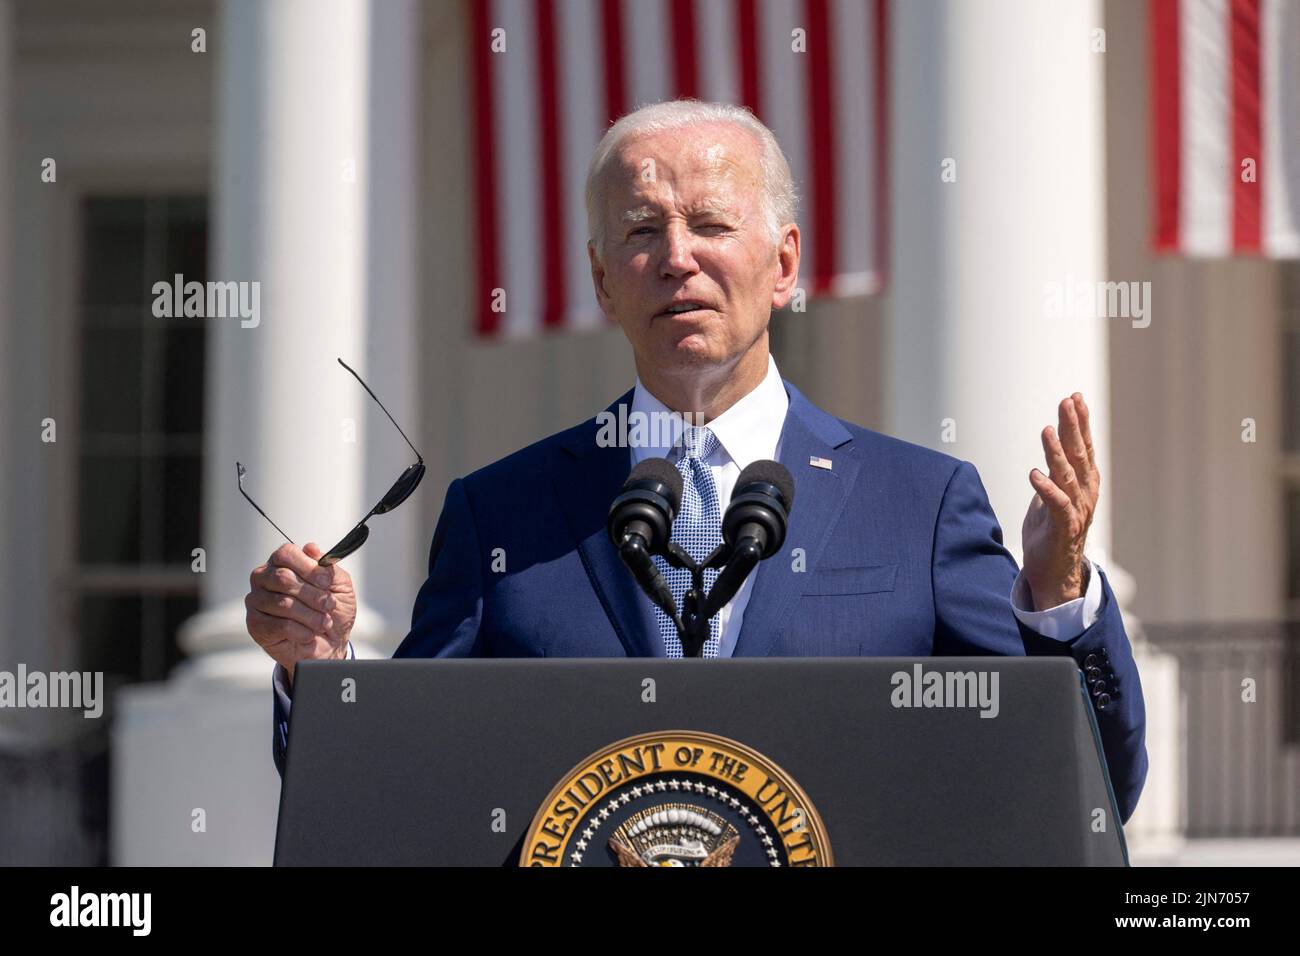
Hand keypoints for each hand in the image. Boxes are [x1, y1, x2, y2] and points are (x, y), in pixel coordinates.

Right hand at [245, 541, 356, 683]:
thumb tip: (310, 548)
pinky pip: (279, 625)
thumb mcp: (340, 585)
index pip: (286, 553)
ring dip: (311, 616)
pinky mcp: (256, 625)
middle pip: (283, 578)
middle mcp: (265, 578)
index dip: (309, 568)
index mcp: (283, 563)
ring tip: (323, 623)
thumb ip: (326, 567)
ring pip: (283, 604)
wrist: (330, 644)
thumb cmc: (331, 611)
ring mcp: (257, 601)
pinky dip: (301, 631)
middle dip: (313, 595)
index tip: (327, 583)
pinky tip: (308, 634)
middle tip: (329, 605)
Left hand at [1022, 393, 1098, 609]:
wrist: (1053, 572)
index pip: (1083, 447)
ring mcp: (1076, 511)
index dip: (1080, 423)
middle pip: (1079, 454)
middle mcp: (1084, 494)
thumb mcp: (1051, 495)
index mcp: (1083, 484)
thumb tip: (1050, 451)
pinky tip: (1034, 474)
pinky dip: (1046, 489)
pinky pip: (1056, 505)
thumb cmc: (1051, 533)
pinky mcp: (1062, 528)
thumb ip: (1054, 473)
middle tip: (1068, 401)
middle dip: (1073, 427)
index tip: (1075, 398)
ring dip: (1056, 452)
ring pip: (1068, 475)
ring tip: (1047, 430)